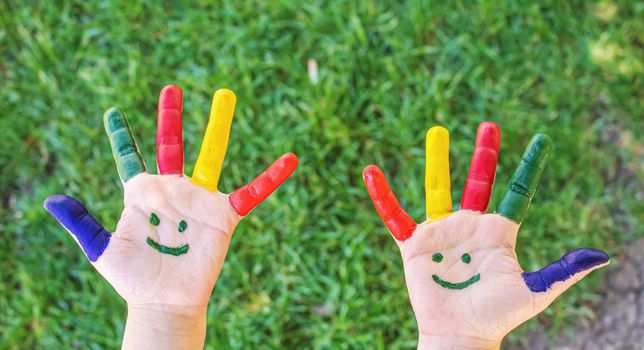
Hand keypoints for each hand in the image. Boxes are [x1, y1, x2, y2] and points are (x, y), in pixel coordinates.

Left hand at [45, 85, 297, 348]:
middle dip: (170, 116)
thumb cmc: (132, 278)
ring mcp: (198, 200)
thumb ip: (81, 222)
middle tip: (171, 89)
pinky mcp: (222, 215)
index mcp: (141, 193)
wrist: (162, 301)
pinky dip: (271, 177)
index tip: (113, 113)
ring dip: (217, 126)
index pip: (130, 156)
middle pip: (172, 144)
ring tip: (225, 96)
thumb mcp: (100, 249)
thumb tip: (50, 198)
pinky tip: (290, 160)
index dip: (121, 135)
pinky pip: (251, 192)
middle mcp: (171, 189)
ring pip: (210, 155)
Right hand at [363, 123, 608, 348]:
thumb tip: (602, 255)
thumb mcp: (534, 291)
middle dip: (484, 154)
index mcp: (498, 231)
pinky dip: (383, 195)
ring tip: (437, 131)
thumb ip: (562, 271)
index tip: (541, 139)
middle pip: (478, 180)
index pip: (516, 191)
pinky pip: (395, 215)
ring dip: (437, 159)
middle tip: (490, 126)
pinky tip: (371, 172)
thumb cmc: (497, 316)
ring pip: (437, 188)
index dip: (528, 166)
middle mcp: (470, 225)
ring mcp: (442, 232)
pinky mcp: (415, 244)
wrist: (461, 334)